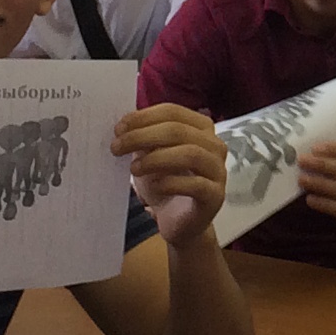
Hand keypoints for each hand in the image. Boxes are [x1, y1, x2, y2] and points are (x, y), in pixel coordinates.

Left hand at [113, 103, 228, 244]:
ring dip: (156, 159)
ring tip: (133, 169)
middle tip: (117, 147)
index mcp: (200, 128)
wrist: (180, 222)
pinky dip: (171, 183)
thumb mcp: (151, 156)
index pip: (173, 112)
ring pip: (191, 153)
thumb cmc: (166, 184)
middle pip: (179, 130)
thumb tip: (123, 126)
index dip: (143, 117)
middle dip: (143, 136)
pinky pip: (196, 184)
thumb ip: (144, 139)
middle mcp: (214, 145)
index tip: (119, 129)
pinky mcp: (215, 196)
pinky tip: (154, 187)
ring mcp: (218, 170)